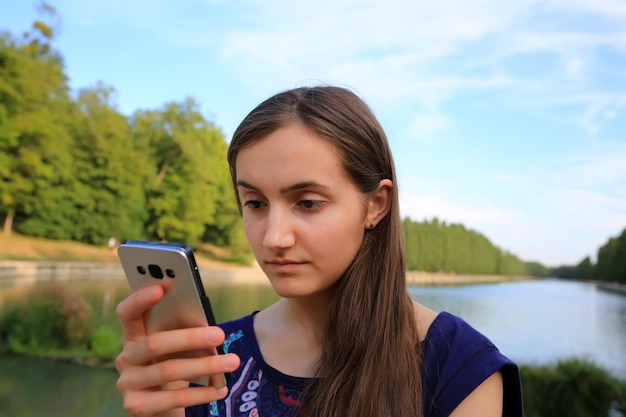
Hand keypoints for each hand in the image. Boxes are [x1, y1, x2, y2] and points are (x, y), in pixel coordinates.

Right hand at [115, 284, 239, 416]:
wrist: (163, 410)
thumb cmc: (175, 368)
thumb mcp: (178, 350)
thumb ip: (186, 335)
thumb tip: (212, 332)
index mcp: (133, 336)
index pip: (128, 314)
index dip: (141, 299)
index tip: (165, 285)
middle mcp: (126, 358)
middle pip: (154, 343)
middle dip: (190, 337)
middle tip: (219, 334)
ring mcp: (128, 384)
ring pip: (168, 370)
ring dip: (205, 366)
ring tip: (232, 362)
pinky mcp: (136, 407)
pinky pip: (172, 398)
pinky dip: (200, 393)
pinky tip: (219, 389)